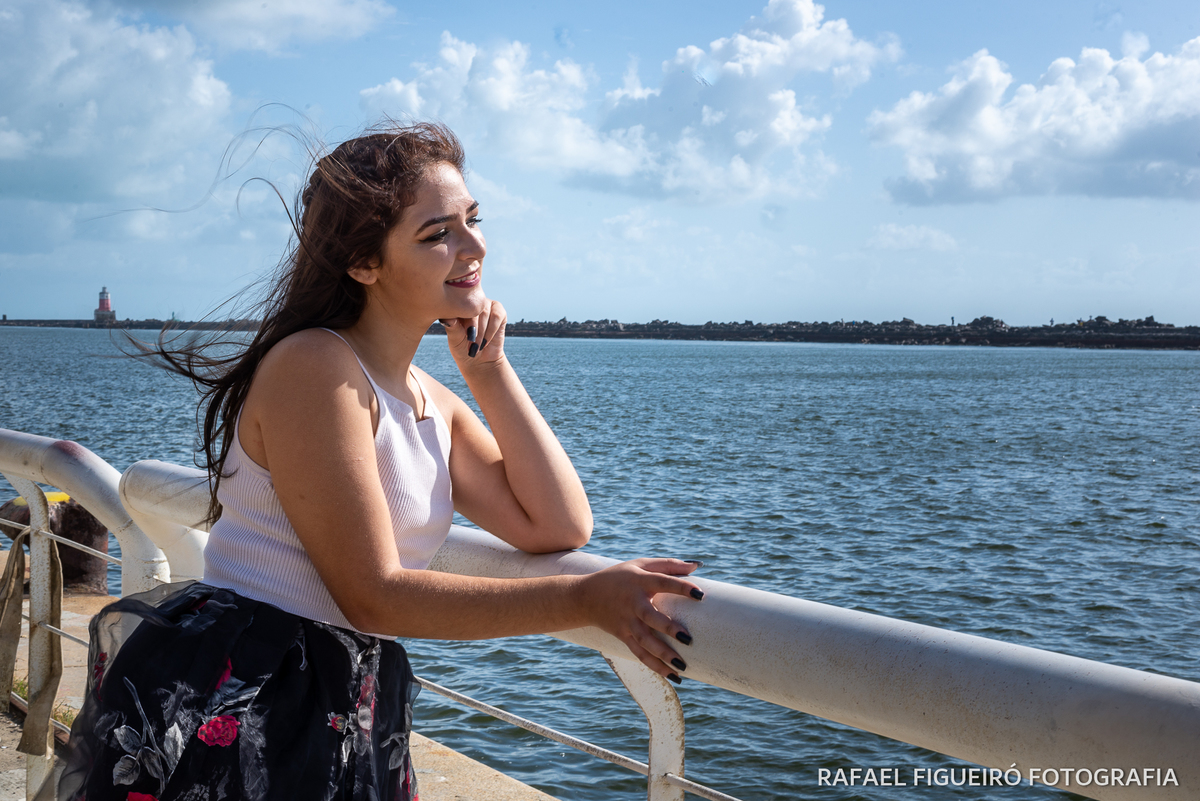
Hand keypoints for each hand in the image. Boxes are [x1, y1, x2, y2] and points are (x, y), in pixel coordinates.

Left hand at [443, 298, 506, 367]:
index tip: (463, 335)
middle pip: (473, 308)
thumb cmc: (463, 348)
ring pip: (485, 312)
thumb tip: (446, 319)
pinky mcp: (499, 311)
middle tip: (471, 342)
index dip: (462, 319)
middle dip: (473, 327)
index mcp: (457, 305)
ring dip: (482, 331)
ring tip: (477, 345)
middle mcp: (472, 302)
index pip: (459, 304)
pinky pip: (497, 316)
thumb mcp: (455, 339)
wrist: (479, 360)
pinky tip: (486, 341)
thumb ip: (452, 327)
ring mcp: (486, 305)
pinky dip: (491, 330)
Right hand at [579, 558, 702, 680]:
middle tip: (688, 639)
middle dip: (668, 628)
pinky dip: (654, 666)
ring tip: (682, 667)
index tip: (700, 595)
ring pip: (645, 641)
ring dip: (662, 655)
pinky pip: (639, 653)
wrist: (585, 597)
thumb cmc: (618, 577)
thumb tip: (697, 566)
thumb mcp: (640, 564)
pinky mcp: (623, 635)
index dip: (681, 587)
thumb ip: (669, 565)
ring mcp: (627, 622)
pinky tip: (672, 676)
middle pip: (651, 617)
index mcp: (640, 581)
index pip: (662, 582)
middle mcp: (633, 603)